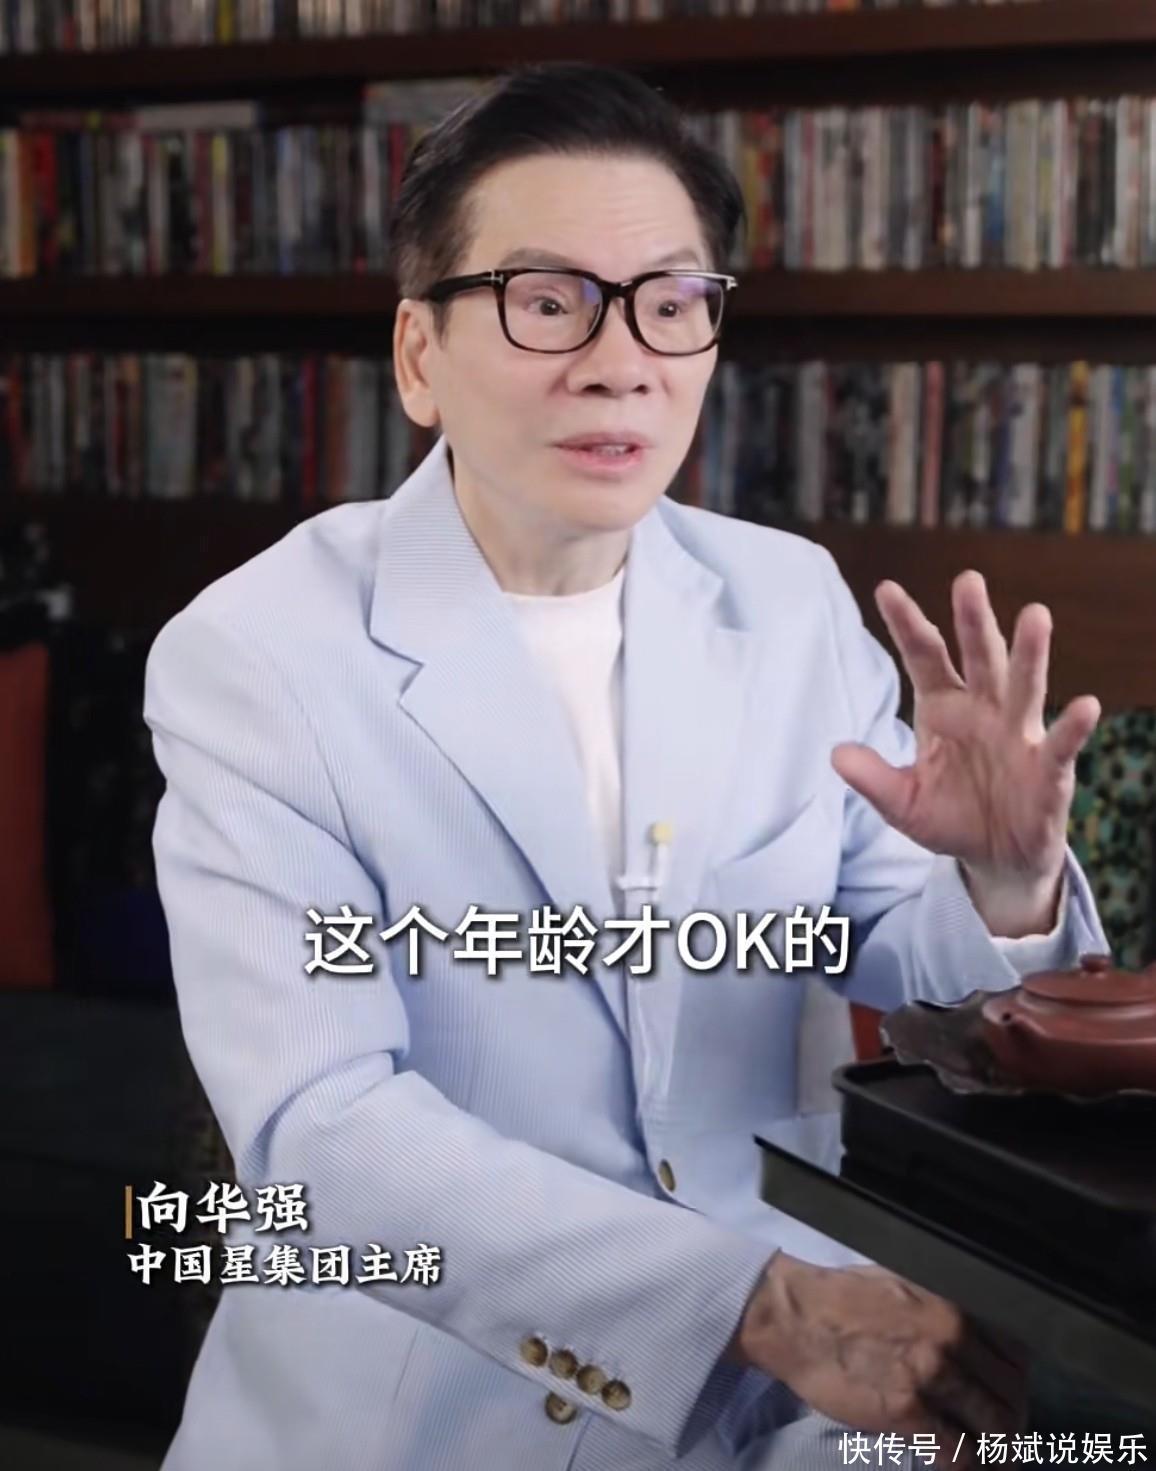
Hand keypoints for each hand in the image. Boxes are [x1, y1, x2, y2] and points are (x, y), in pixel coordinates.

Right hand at [734, 1252, 1029, 1458]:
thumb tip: (975, 1337)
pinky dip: (968, 1467)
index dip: (1017, 1383)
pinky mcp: (906, 1412)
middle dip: (1013, 1422)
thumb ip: (945, 1310)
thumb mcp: (906, 1285)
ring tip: (995, 1462)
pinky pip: (957, 1452)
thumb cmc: (844, 1298)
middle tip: (1006, 1438)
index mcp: (953, 1306)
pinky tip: (965, 1468)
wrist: (796, 1318)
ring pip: (994, 1428)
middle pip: (1011, 1395)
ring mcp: (930, 1376)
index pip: (1017, 1355)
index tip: (1011, 1397)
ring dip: (1000, 1452)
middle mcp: (951, 1338)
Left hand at [831, 571, 1099, 936]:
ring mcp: (1018, 734)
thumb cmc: (949, 817)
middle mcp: (983, 709)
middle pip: (978, 657)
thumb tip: (836, 754)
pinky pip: (1061, 744)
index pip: (924, 657)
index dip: (907, 624)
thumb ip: (873, 778)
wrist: (994, 857)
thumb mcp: (902, 801)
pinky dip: (1073, 726)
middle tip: (968, 580)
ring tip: (1035, 615)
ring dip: (1030, 653)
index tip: (885, 589)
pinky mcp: (1048, 769)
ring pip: (1025, 685)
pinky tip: (1084, 705)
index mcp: (942, 708)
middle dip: (973, 621)